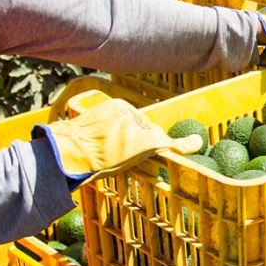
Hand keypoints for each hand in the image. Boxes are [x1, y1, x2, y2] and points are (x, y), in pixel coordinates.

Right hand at [37, 97, 202, 179]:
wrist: (69, 153)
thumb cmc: (68, 147)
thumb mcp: (80, 131)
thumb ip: (90, 129)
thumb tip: (83, 128)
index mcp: (114, 107)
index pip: (133, 122)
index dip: (130, 137)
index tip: (120, 146)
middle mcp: (130, 113)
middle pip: (146, 130)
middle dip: (140, 144)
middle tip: (121, 156)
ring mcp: (140, 128)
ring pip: (154, 140)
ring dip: (148, 151)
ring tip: (127, 157)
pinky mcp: (148, 142)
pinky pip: (170, 144)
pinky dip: (184, 145)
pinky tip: (196, 143)